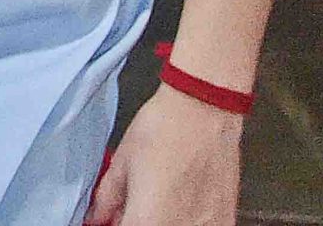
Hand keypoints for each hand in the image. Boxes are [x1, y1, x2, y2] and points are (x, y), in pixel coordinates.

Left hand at [84, 87, 241, 225]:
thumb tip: (97, 216)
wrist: (203, 109)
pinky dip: (185, 220)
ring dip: (161, 221)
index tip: (113, 216)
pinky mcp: (225, 223)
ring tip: (159, 198)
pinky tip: (182, 203)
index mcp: (148, 221)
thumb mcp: (122, 161)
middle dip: (137, 220)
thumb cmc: (165, 128)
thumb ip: (107, 198)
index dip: (114, 224)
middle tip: (134, 205)